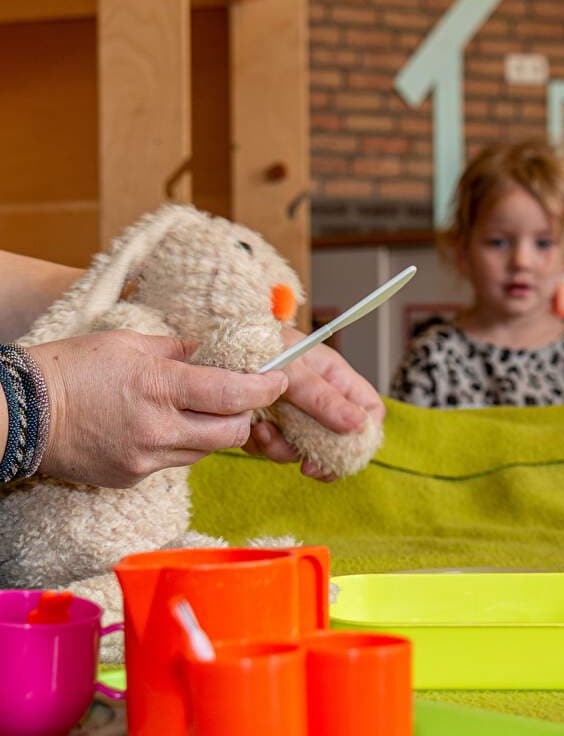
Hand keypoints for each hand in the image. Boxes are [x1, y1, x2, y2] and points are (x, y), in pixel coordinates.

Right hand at [28, 330, 287, 488]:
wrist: (20, 413)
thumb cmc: (72, 368)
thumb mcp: (129, 343)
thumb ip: (180, 351)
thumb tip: (216, 353)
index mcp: (159, 386)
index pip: (232, 394)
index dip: (264, 388)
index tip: (279, 379)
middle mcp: (158, 428)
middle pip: (231, 432)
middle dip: (245, 415)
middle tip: (241, 397)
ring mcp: (145, 459)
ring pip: (207, 451)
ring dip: (214, 431)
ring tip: (196, 410)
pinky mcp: (133, 478)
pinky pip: (176, 463)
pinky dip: (181, 445)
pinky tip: (162, 427)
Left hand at [243, 326, 384, 479]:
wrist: (215, 346)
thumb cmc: (260, 343)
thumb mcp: (294, 368)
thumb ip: (323, 398)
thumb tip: (358, 425)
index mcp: (336, 379)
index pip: (370, 410)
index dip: (366, 433)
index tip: (348, 451)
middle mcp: (319, 399)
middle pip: (338, 439)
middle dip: (321, 455)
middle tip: (307, 467)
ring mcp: (294, 414)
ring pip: (303, 448)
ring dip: (283, 449)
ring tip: (263, 431)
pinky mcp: (268, 423)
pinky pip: (273, 447)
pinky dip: (262, 445)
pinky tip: (252, 428)